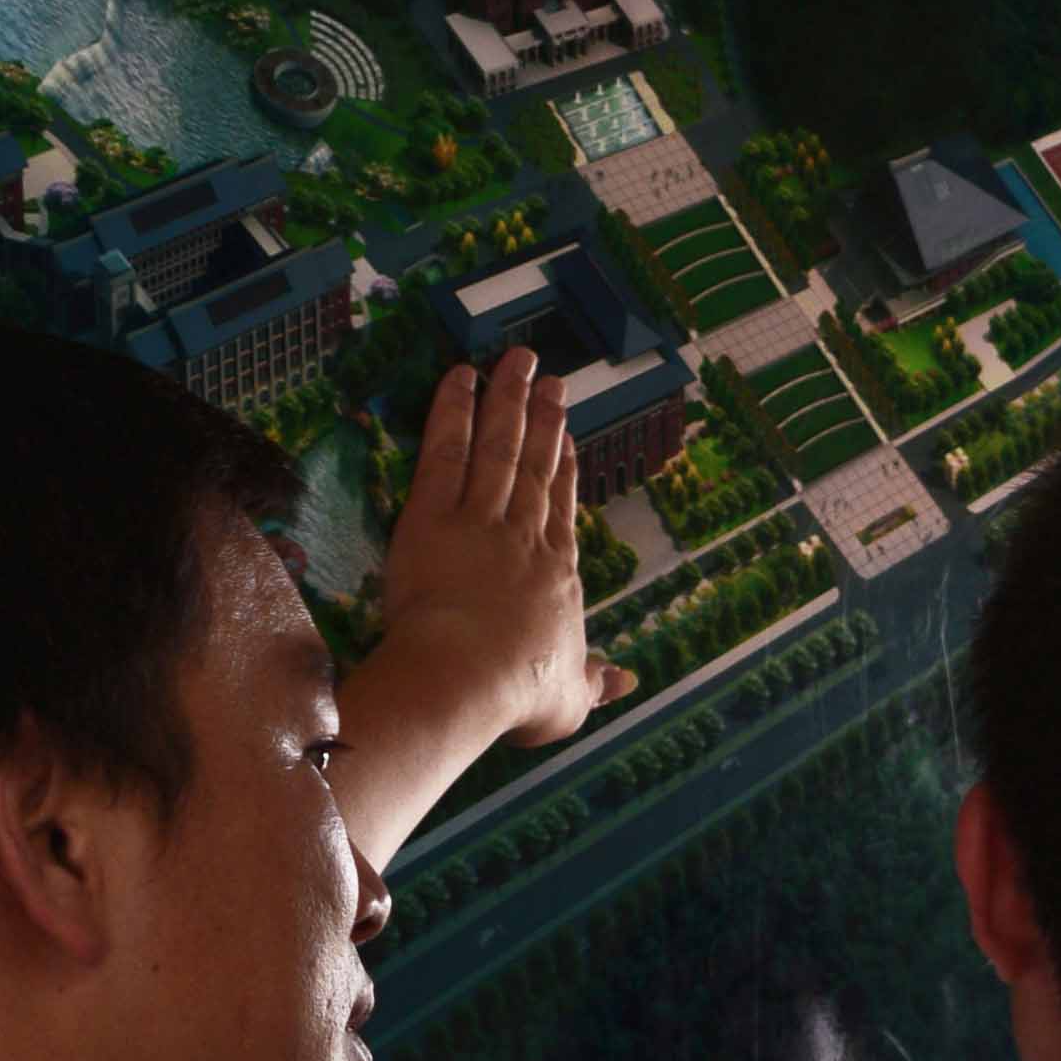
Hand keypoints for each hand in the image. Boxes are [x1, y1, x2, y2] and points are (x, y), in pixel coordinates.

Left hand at [376, 355, 630, 752]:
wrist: (467, 681)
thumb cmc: (517, 695)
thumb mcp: (569, 700)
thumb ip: (595, 682)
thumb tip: (627, 679)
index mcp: (557, 575)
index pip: (562, 509)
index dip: (566, 470)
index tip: (568, 438)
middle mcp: (525, 537)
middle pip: (537, 468)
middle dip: (545, 420)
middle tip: (552, 380)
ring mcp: (481, 521)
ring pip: (499, 448)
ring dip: (509, 400)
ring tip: (517, 360)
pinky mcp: (434, 516)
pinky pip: (446, 453)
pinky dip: (453, 413)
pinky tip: (460, 379)